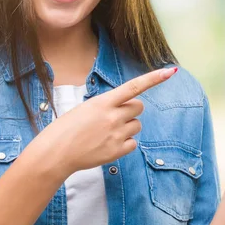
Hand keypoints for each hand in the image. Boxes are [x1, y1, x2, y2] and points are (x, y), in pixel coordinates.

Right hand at [37, 67, 177, 174]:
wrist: (55, 153)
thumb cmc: (65, 128)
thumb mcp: (85, 108)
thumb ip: (106, 105)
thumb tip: (122, 107)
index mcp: (103, 102)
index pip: (133, 86)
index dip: (153, 78)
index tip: (170, 71)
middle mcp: (112, 116)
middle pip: (139, 107)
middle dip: (131, 110)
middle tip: (114, 116)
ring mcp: (116, 134)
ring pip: (137, 125)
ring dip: (127, 126)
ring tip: (107, 132)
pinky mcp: (117, 151)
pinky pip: (133, 143)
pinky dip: (125, 143)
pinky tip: (108, 144)